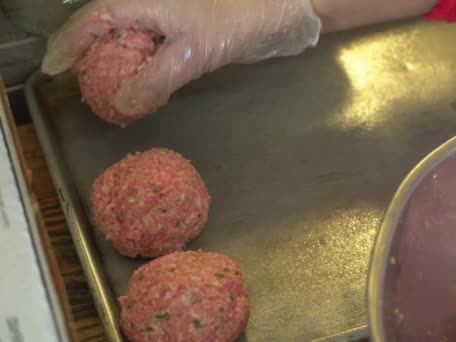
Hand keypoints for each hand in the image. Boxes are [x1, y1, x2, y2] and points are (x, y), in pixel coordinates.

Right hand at [41, 0, 320, 115]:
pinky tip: (145, 84)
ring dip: (117, 64)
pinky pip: (153, 47)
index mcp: (144, 0)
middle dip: (90, 56)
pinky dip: (144, 66)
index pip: (92, 19)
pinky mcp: (188, 29)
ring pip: (130, 37)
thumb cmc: (239, 21)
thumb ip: (155, 79)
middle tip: (81, 86)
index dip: (67, 44)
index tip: (52, 70)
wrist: (284, 10)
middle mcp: (151, 4)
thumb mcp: (193, 53)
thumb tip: (121, 105)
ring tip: (107, 90)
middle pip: (106, 26)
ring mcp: (170, 16)